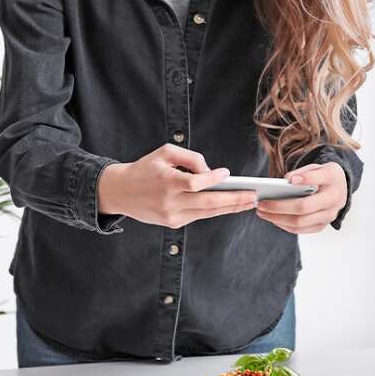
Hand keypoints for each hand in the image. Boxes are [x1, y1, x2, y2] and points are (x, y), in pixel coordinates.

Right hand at [96, 144, 258, 228]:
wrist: (120, 192)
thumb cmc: (145, 168)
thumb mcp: (164, 152)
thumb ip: (190, 158)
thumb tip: (211, 172)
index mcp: (166, 182)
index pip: (196, 184)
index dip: (213, 180)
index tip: (228, 174)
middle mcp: (170, 202)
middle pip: (208, 203)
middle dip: (234, 200)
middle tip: (254, 196)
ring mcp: (171, 216)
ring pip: (207, 213)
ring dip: (230, 208)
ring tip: (248, 202)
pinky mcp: (172, 223)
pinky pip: (198, 216)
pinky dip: (215, 210)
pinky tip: (229, 205)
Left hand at [254, 162, 347, 233]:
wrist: (338, 188)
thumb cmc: (322, 176)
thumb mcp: (316, 167)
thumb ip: (303, 172)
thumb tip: (287, 181)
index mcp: (333, 179)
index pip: (318, 179)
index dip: (304, 179)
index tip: (288, 180)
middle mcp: (335, 200)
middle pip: (303, 207)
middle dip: (279, 206)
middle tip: (261, 203)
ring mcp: (329, 216)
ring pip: (300, 222)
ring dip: (277, 218)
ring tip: (262, 212)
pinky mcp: (321, 226)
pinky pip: (300, 229)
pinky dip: (284, 224)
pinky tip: (272, 218)